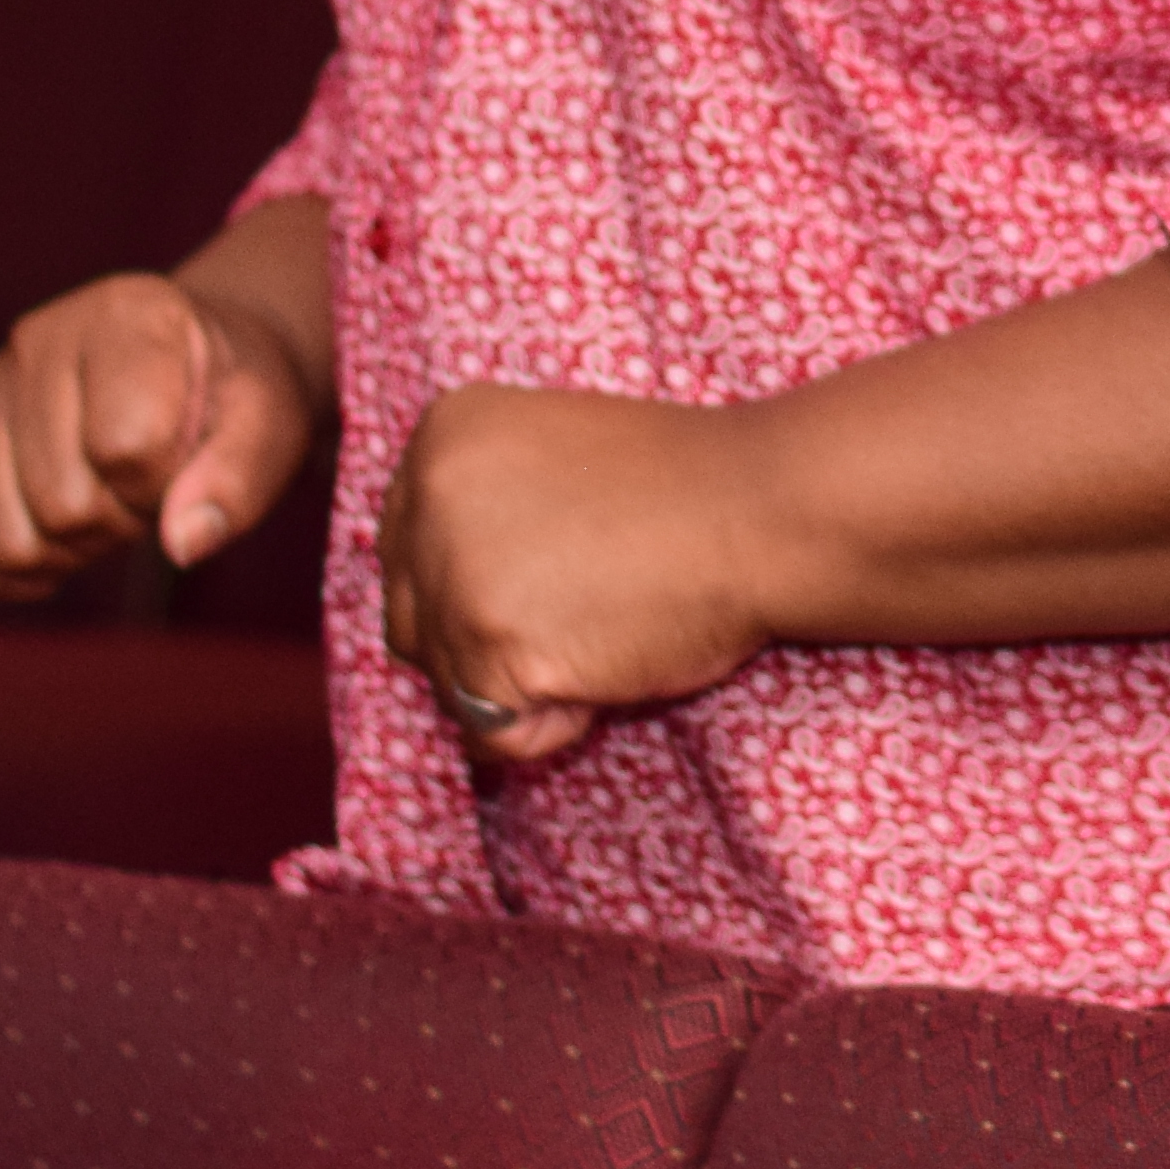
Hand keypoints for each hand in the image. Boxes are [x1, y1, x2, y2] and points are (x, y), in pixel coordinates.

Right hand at [0, 268, 331, 596]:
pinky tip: (62, 541)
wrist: (192, 366)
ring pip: (12, 543)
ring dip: (73, 550)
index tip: (185, 457)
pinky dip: (19, 575)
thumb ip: (238, 481)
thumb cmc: (232, 395)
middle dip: (121, 520)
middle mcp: (38, 338)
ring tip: (108, 496)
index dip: (165, 481)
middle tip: (148, 483)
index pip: (124, 446)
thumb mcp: (268, 426)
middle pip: (61, 505)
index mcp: (126, 315)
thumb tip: (183, 543)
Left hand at [376, 383, 787, 765]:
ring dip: (520, 685)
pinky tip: (606, 661)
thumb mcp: (550, 458)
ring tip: (602, 624)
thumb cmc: (683, 491)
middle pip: (410, 624)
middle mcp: (429, 495)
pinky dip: (551, 726)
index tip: (559, 570)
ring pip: (444, 685)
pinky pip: (491, 735)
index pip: (405, 556)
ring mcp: (454, 572)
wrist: (764, 509)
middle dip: (485, 642)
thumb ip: (478, 508)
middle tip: (586, 604)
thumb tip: (422, 602)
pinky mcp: (489, 646)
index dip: (480, 587)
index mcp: (443, 434)